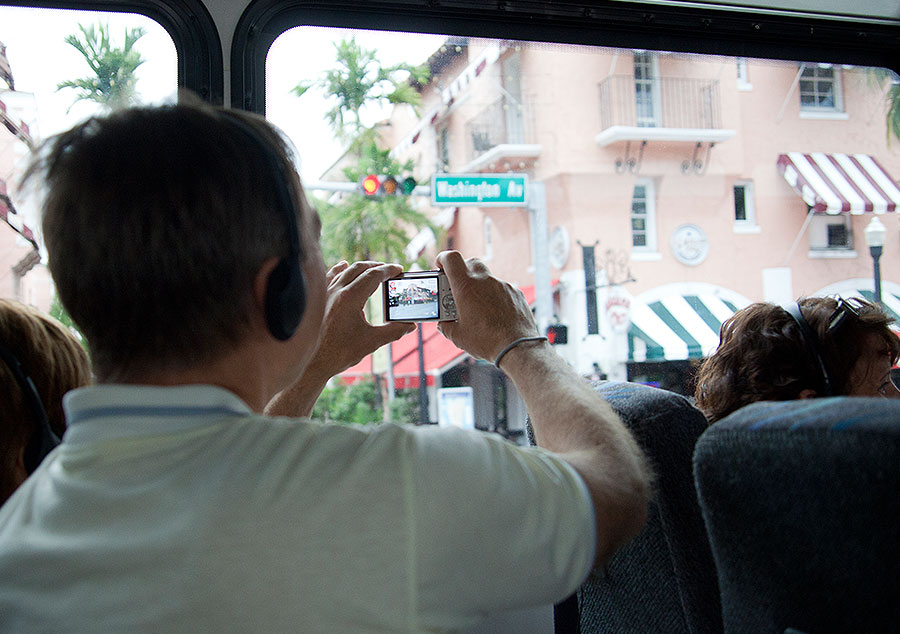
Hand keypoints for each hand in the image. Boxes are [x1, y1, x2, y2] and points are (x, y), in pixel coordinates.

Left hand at [311, 260, 415, 378]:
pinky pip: (329, 276)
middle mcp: (336, 291)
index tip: (399, 270)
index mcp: (350, 298)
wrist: (311, 363)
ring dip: (361, 268)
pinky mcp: (318, 299)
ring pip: (344, 270)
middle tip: (390, 271)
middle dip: (377, 267)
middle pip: (360, 268)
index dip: (389, 270)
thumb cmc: (338, 354)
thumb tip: (410, 326)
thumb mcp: (371, 342)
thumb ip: (394, 332)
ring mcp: (324, 294)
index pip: (373, 275)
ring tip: (373, 269)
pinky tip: (343, 265)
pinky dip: (339, 269)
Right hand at [435, 251, 538, 361]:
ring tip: (477, 307)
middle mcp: (485, 280)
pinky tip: (494, 313)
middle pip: (470, 262)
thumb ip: (447, 326)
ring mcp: (502, 285)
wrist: (518, 347)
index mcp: (466, 286)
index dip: (443, 259)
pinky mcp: (515, 293)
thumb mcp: (458, 336)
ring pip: (487, 278)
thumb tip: (444, 324)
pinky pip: (501, 289)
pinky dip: (494, 296)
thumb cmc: (486, 341)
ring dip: (479, 287)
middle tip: (458, 287)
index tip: (440, 266)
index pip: (451, 258)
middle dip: (462, 271)